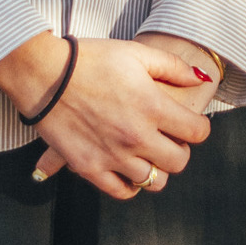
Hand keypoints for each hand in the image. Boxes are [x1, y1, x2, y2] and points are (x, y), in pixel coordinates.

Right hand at [0, 33, 207, 199]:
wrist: (44, 74)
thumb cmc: (91, 59)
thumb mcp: (136, 53)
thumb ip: (173, 67)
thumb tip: (200, 78)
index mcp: (152, 106)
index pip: (197, 133)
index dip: (199, 128)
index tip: (191, 124)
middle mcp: (136, 136)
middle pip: (179, 162)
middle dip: (180, 150)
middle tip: (170, 139)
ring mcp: (113, 155)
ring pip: (153, 182)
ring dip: (157, 169)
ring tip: (148, 154)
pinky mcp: (89, 167)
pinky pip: (121, 191)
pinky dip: (130, 184)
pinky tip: (128, 170)